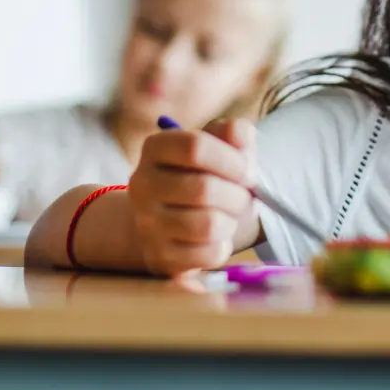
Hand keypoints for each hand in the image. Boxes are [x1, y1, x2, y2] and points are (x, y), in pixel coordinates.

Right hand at [127, 117, 257, 276]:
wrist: (169, 219)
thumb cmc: (202, 175)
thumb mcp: (217, 146)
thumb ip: (234, 133)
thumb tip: (242, 134)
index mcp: (155, 148)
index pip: (195, 146)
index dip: (232, 160)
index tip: (247, 171)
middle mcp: (142, 184)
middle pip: (204, 189)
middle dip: (238, 195)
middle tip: (244, 197)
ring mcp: (146, 223)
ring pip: (208, 225)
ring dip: (232, 221)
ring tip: (230, 216)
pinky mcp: (159, 256)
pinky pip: (208, 254)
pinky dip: (223, 246)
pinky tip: (217, 237)